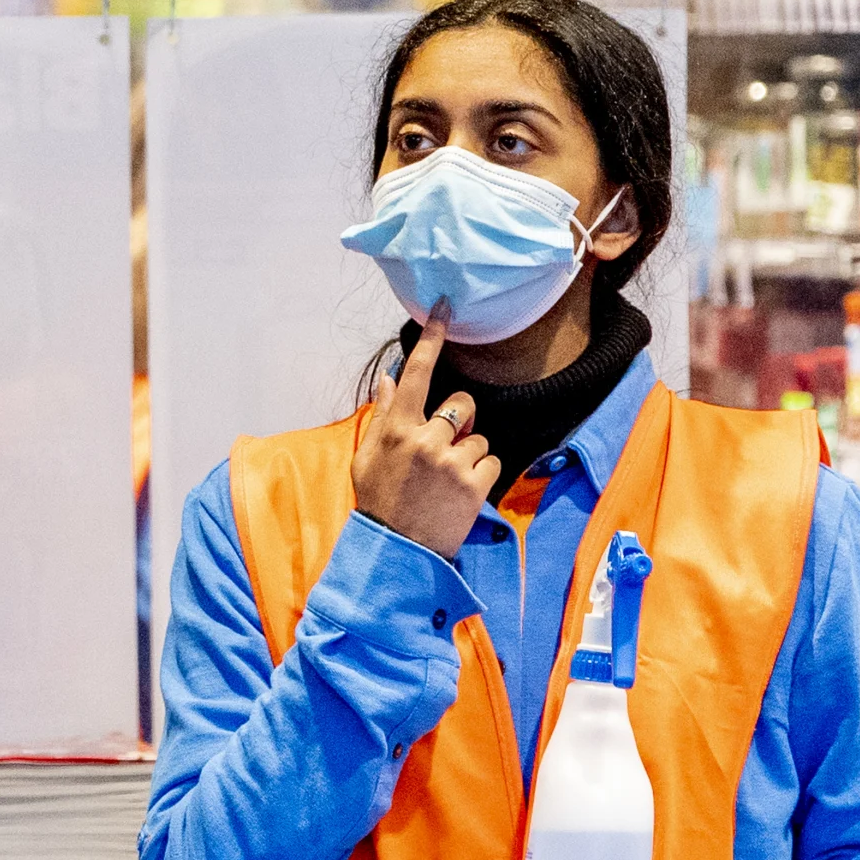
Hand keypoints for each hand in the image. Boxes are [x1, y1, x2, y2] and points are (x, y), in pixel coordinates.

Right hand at [352, 308, 500, 557]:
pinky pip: (490, 461)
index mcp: (397, 429)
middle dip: (460, 420)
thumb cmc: (379, 501)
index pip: (417, 373)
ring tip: (447, 481)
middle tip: (445, 448)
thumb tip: (391, 381)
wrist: (396, 551)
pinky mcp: (474, 485)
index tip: (444, 309)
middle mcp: (425, 440)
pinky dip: (481, 475)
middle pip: (462, 404)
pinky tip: (461, 492)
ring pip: (478, 437)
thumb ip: (383, 416)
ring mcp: (451, 462)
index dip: (431, 338)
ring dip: (469, 454)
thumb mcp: (368, 457)